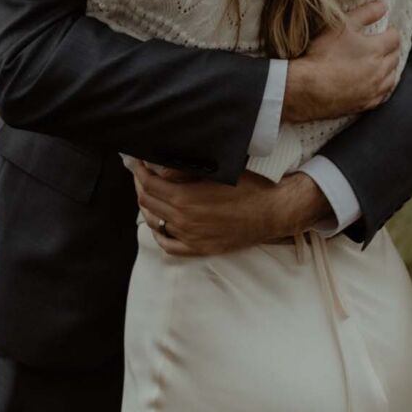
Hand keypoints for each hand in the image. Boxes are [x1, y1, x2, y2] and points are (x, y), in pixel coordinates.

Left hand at [133, 161, 330, 257]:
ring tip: (149, 194)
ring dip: (148, 207)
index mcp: (185, 200)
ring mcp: (191, 238)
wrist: (273, 211)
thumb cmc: (249, 186)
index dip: (139, 172)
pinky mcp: (200, 248)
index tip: (138, 163)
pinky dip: (159, 234)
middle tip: (141, 174)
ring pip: (155, 223)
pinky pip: (169, 246)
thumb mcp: (216, 171)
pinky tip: (158, 224)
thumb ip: (185, 171)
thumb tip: (161, 167)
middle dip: (141, 186)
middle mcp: (184, 221)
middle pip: (148, 204)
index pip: (149, 185)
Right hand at [282, 0, 399, 122]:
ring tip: (383, 64)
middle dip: (391, 49)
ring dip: (389, 70)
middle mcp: (379, 71)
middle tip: (384, 45)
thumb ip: (365, 13)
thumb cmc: (323, 54)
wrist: (306, 88)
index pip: (394, 38)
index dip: (391, 31)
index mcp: (376, 50)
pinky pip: (382, 96)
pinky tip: (376, 85)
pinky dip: (382, 88)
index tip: (386, 29)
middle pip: (395, 58)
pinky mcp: (364, 104)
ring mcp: (373, 90)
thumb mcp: (342, 25)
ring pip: (391, 78)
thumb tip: (383, 5)